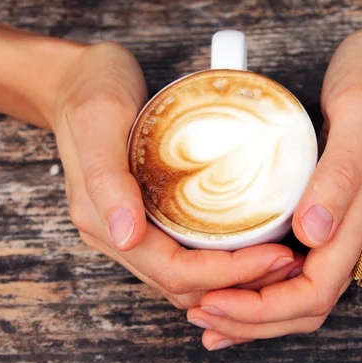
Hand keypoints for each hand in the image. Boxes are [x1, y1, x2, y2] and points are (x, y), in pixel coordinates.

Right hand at [49, 42, 301, 309]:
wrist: (75, 78)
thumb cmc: (89, 89)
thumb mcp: (98, 119)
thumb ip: (106, 179)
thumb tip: (125, 235)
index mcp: (101, 219)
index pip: (172, 271)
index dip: (227, 274)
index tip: (274, 255)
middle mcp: (114, 233)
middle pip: (182, 284)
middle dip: (238, 282)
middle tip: (286, 260)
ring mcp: (128, 228)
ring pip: (183, 277)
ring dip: (231, 278)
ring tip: (275, 256)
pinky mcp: (143, 216)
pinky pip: (182, 254)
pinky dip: (217, 259)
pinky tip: (247, 241)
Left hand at [186, 29, 361, 348]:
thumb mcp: (360, 114)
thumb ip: (341, 174)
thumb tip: (315, 234)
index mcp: (358, 215)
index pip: (314, 292)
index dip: (263, 310)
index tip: (214, 301)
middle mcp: (349, 229)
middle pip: (305, 306)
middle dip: (250, 320)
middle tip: (199, 314)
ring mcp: (340, 222)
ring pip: (301, 293)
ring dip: (254, 312)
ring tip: (207, 310)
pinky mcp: (327, 210)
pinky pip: (298, 266)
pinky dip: (263, 287)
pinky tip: (234, 283)